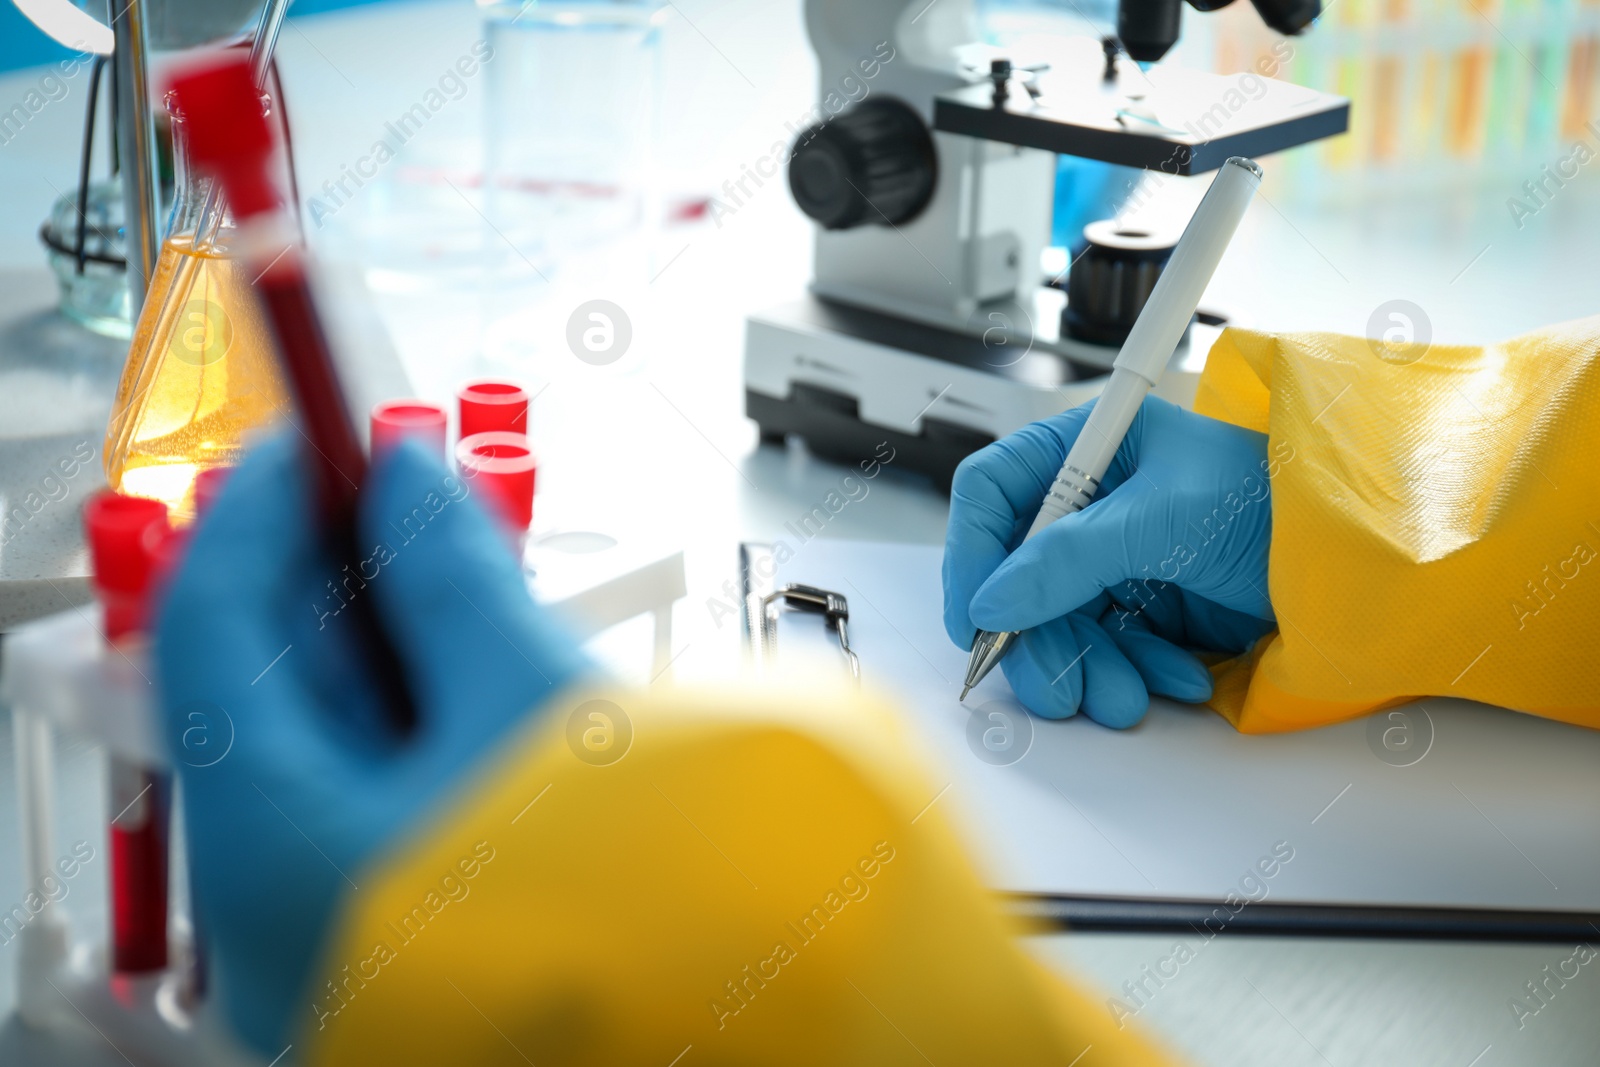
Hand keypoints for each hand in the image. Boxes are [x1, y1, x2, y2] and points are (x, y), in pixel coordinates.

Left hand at [155, 435, 586, 1055]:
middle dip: (342, 572)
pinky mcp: (412, 932)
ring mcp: (343, 925)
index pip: (213, 626)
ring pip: (337, 741)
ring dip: (393, 639)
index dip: (261, 508)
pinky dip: (425, 716)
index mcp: (274, 843)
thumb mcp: (535, 703)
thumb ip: (454, 580)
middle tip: (406, 490)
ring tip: (464, 567)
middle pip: (272, 684)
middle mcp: (278, 902)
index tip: (315, 437)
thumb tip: (408, 484)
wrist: (744, 1032)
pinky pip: (385, 795)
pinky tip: (485, 666)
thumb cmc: (630, 910)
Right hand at [943, 396, 1278, 726]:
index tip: (974, 619)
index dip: (972, 555)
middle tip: (1055, 687)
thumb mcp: (1164, 520)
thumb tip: (992, 602)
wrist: (1359, 562)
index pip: (993, 494)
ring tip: (1123, 696)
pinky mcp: (1151, 605)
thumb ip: (1069, 558)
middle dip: (1040, 637)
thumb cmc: (1279, 503)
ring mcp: (1121, 556)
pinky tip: (1176, 678)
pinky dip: (1135, 671)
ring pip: (1061, 622)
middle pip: (1020, 575)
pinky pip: (1110, 647)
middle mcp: (1095, 501)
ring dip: (1087, 667)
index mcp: (1090, 448)